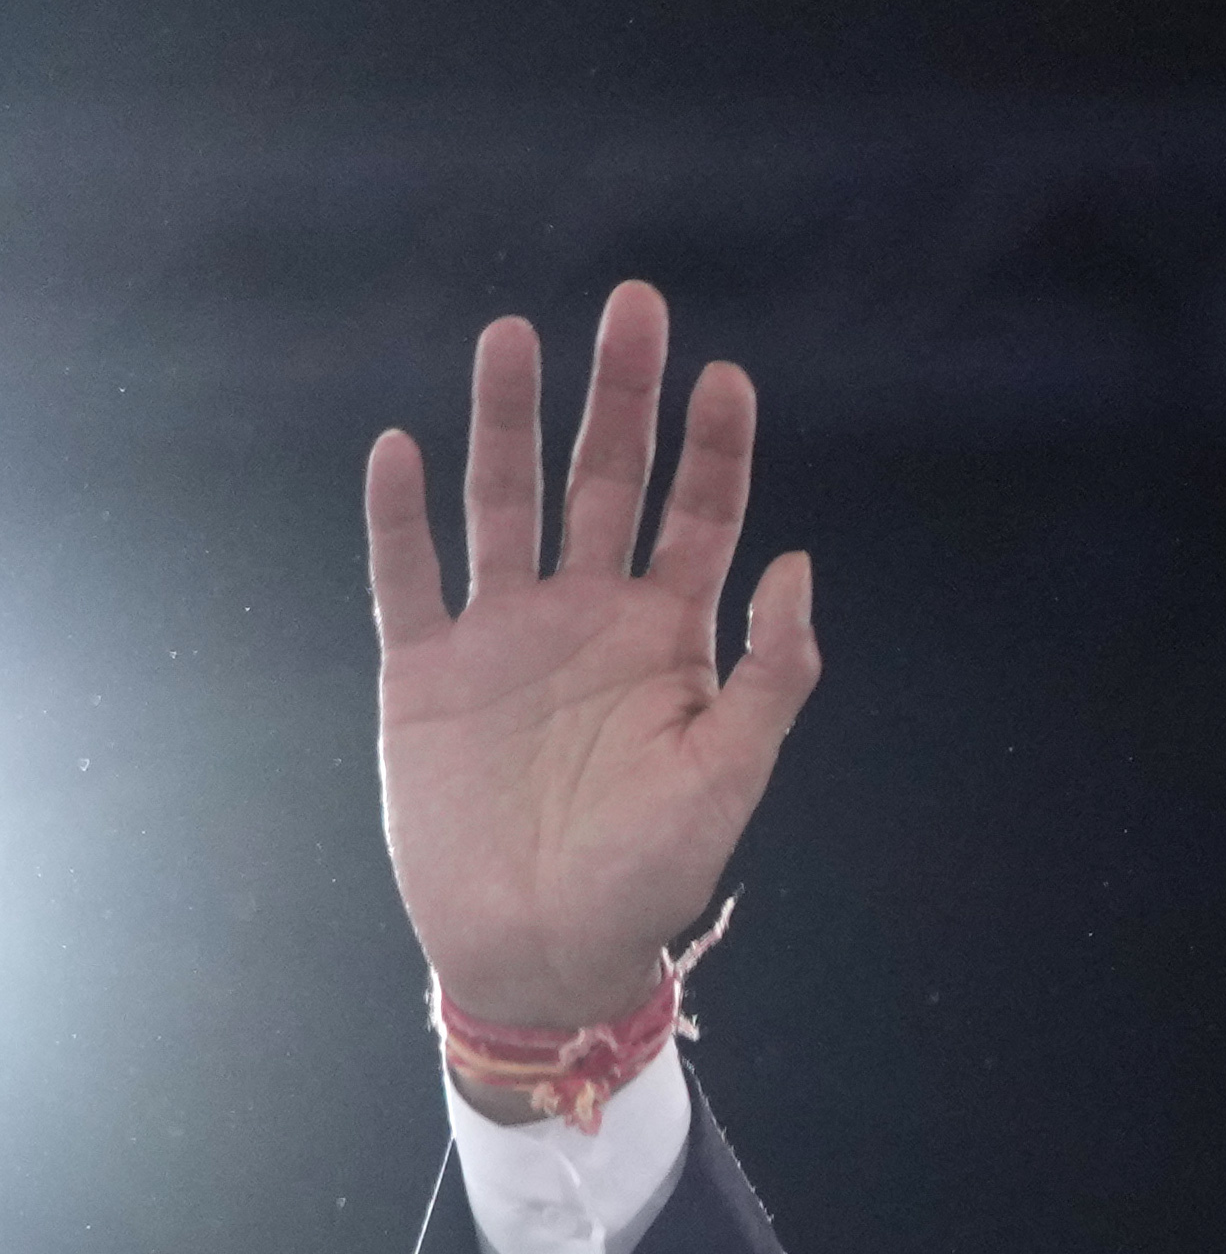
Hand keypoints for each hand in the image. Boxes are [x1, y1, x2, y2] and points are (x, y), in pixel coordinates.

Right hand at [368, 279, 820, 1036]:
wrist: (545, 948)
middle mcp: (587, 617)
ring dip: (507, 422)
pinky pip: (408, 577)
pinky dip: (400, 515)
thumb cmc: (650, 873)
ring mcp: (503, 636)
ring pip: (504, 504)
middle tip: (634, 306)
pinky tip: (403, 448)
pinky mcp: (425, 671)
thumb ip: (768, 677)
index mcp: (669, 639)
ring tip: (513, 337)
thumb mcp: (729, 777)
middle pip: (603, 482)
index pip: (697, 519)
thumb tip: (796, 566)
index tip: (727, 374)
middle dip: (619, 397)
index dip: (714, 448)